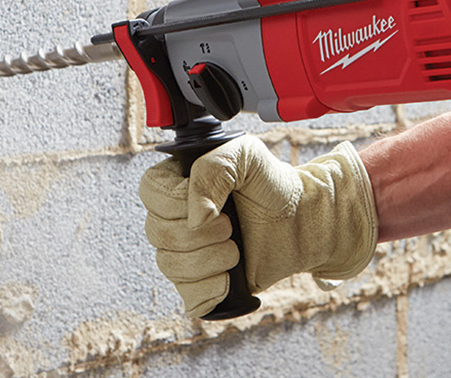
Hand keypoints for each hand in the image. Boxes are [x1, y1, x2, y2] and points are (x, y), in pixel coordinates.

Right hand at [138, 135, 377, 317]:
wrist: (299, 220)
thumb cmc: (271, 184)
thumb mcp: (246, 155)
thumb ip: (214, 169)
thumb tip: (195, 217)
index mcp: (177, 181)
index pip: (150, 191)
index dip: (177, 201)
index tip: (216, 205)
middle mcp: (174, 217)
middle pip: (159, 233)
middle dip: (203, 233)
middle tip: (232, 225)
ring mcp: (184, 251)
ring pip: (170, 265)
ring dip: (210, 259)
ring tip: (236, 249)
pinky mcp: (199, 282)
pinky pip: (187, 296)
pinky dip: (211, 289)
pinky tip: (229, 279)